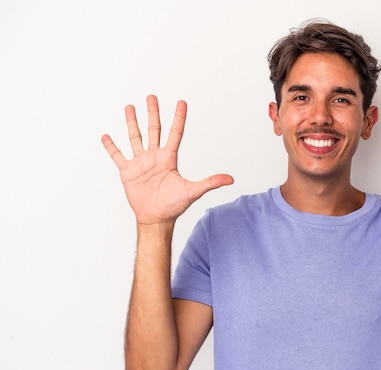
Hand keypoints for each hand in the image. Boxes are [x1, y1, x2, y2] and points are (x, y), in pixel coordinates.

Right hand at [102, 95, 233, 224]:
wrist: (156, 218)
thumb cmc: (174, 206)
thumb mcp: (193, 191)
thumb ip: (210, 183)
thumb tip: (231, 179)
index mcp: (169, 158)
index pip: (175, 133)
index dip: (179, 118)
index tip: (181, 102)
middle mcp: (155, 156)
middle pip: (154, 129)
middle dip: (153, 113)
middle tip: (151, 96)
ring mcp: (140, 163)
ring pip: (135, 137)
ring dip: (132, 122)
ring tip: (129, 107)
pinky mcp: (127, 171)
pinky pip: (117, 156)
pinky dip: (111, 147)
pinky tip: (106, 136)